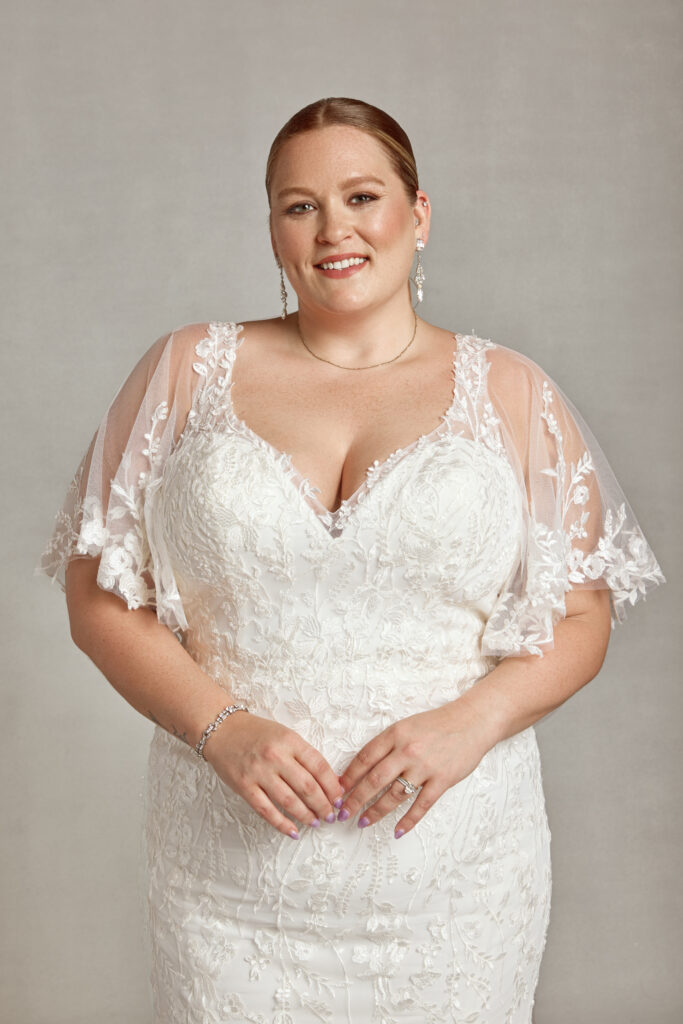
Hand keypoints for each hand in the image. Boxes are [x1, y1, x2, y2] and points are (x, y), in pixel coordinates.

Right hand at [204, 713, 344, 838]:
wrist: (222, 729)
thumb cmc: (256, 733)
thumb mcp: (284, 735)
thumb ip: (304, 755)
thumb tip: (328, 781)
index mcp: (290, 740)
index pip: (319, 767)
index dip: (333, 786)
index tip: (339, 798)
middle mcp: (275, 756)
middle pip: (307, 787)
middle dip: (323, 805)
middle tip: (330, 815)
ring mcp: (259, 772)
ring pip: (289, 801)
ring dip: (306, 816)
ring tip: (315, 822)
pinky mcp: (244, 786)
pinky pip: (266, 810)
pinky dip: (282, 824)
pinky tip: (293, 831)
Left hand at [337, 698, 495, 837]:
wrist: (471, 721)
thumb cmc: (437, 724)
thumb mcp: (407, 726)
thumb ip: (387, 744)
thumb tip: (363, 766)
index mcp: (395, 734)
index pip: (364, 758)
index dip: (348, 777)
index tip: (337, 790)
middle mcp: (407, 751)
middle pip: (374, 780)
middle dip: (355, 799)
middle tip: (342, 814)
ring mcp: (425, 767)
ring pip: (394, 795)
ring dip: (376, 812)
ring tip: (363, 822)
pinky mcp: (442, 780)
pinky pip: (421, 805)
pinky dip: (408, 821)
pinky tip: (396, 831)